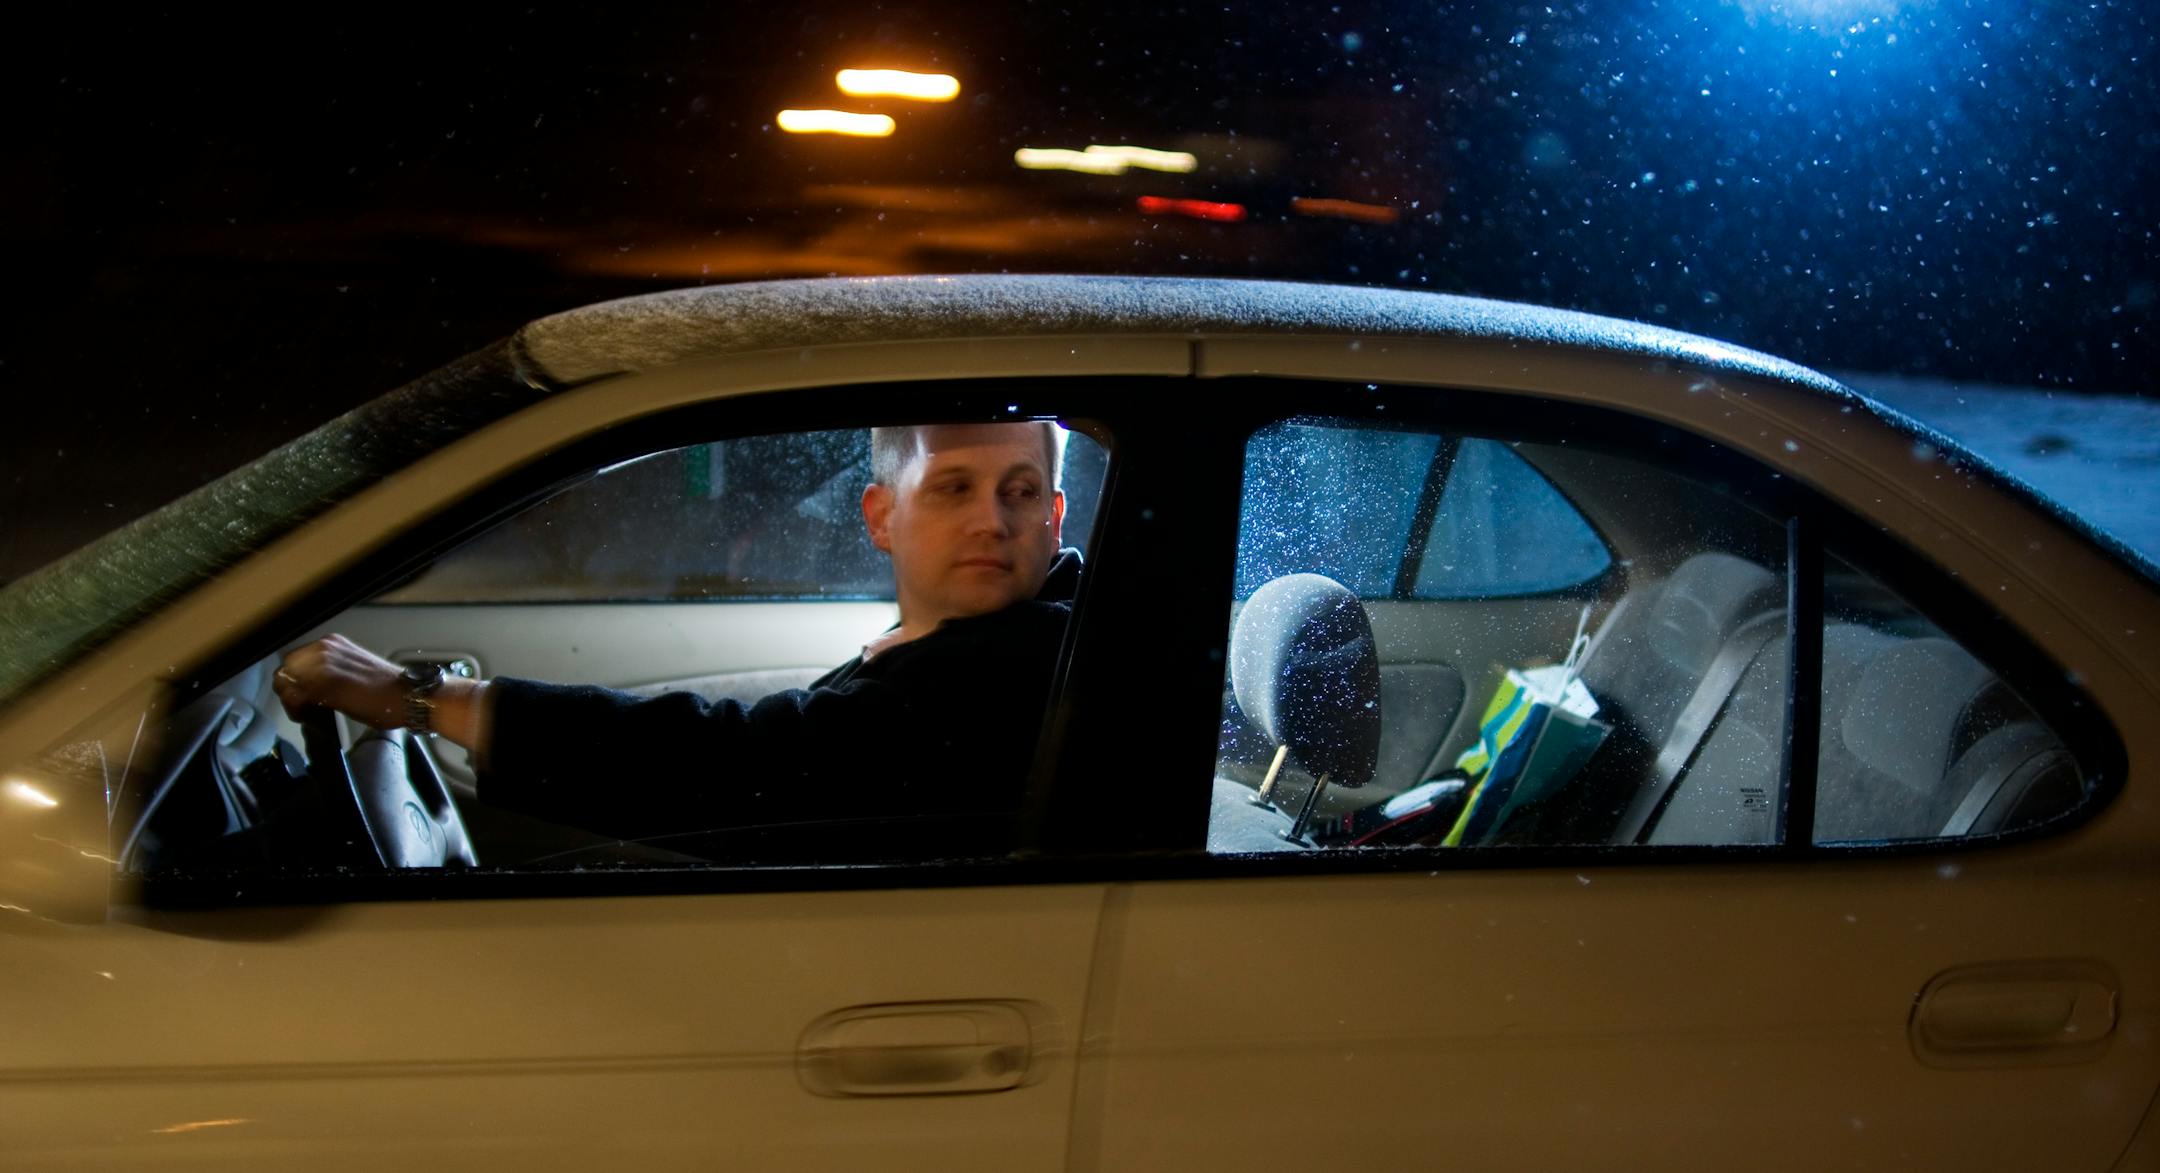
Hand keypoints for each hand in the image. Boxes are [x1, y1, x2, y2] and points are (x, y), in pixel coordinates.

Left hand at [273, 634, 407, 728]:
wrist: (406, 696)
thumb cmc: (385, 689)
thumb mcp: (352, 670)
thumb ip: (327, 672)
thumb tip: (307, 686)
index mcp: (331, 643)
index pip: (294, 660)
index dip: (293, 680)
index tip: (301, 696)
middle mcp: (324, 648)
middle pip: (286, 669)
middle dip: (288, 689)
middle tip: (301, 707)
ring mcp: (323, 664)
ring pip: (286, 682)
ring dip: (291, 700)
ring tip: (305, 712)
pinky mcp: (324, 684)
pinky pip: (295, 696)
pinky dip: (296, 708)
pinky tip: (309, 715)